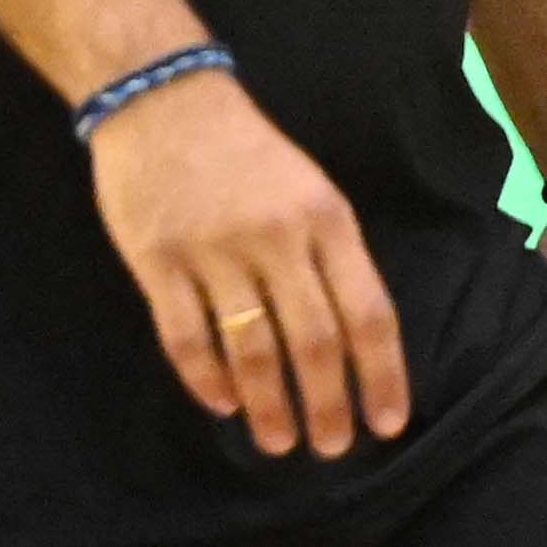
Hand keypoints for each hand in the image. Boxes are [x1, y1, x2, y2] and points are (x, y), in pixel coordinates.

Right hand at [87, 67, 409, 461]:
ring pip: (252, 347)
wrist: (162, 97)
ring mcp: (214, 250)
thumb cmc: (246, 151)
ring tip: (278, 442)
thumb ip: (330, 258)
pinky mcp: (158, 260)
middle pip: (315, 341)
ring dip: (270, 404)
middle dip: (328, 405)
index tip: (388, 423)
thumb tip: (352, 344)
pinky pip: (187, 336)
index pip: (368, 312)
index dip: (382, 375)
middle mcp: (276, 238)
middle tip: (331, 449)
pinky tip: (222, 404)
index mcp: (326, 220)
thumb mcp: (310, 190)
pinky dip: (207, 378)